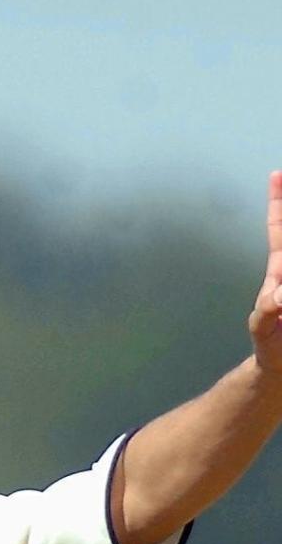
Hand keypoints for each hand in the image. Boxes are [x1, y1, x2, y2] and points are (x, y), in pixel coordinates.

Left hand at [249, 170, 281, 376]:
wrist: (281, 366)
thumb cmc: (271, 346)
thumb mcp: (264, 328)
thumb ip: (268, 313)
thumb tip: (280, 296)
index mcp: (281, 270)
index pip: (280, 230)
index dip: (279, 204)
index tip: (276, 176)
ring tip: (281, 215)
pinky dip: (281, 261)